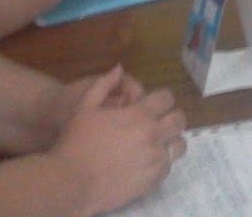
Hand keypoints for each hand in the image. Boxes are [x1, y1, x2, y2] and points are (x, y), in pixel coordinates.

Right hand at [49, 66, 186, 212]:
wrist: (72, 184)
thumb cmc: (76, 143)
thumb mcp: (85, 107)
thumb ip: (104, 84)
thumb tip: (119, 68)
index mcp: (139, 114)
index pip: (167, 98)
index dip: (161, 98)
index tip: (153, 104)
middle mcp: (153, 135)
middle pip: (179, 119)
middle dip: (171, 116)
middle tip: (158, 121)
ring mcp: (155, 159)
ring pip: (179, 144)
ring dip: (170, 139)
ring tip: (156, 141)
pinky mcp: (153, 180)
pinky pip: (169, 166)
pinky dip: (162, 161)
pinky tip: (147, 160)